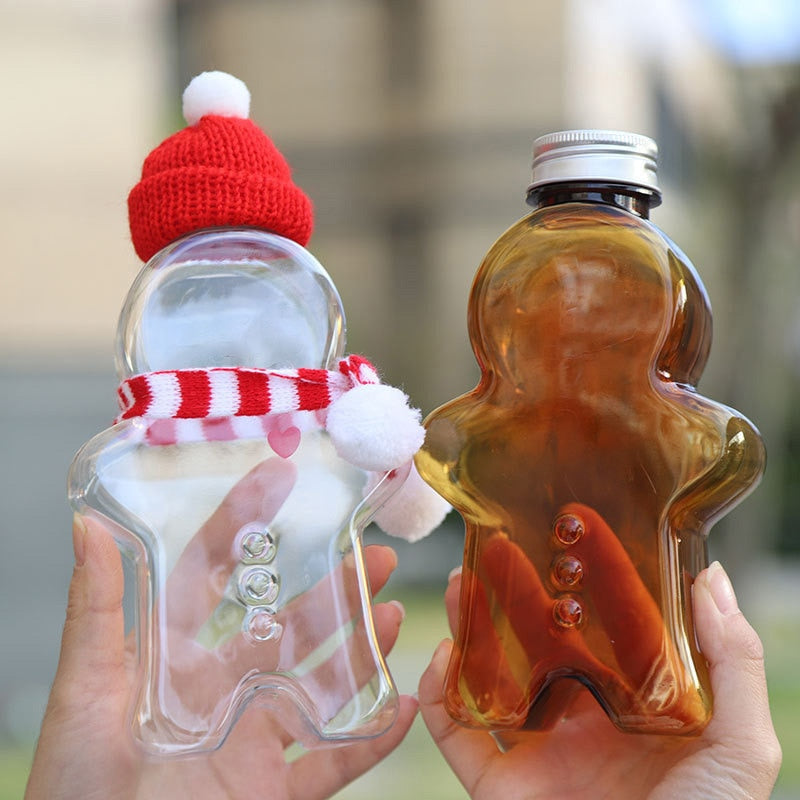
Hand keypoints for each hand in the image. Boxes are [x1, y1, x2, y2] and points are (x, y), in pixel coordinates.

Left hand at [25, 473, 415, 799]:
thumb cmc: (75, 789)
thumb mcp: (83, 693)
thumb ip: (94, 611)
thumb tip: (88, 525)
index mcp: (174, 657)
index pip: (216, 575)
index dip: (245, 525)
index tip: (279, 479)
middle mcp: (221, 690)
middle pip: (286, 625)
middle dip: (331, 587)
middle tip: (373, 555)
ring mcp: (252, 740)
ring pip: (319, 684)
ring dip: (360, 650)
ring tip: (392, 616)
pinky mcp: (274, 792)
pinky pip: (334, 762)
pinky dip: (371, 738)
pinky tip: (403, 707)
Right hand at [419, 560, 780, 799]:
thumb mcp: (741, 747)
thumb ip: (733, 661)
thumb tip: (712, 578)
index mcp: (633, 705)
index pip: (602, 627)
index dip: (583, 578)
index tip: (566, 531)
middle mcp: (582, 722)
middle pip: (536, 644)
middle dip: (513, 595)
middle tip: (497, 548)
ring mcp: (539, 754)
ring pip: (490, 679)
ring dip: (468, 630)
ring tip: (459, 584)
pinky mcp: (502, 789)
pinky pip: (458, 738)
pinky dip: (438, 700)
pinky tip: (441, 659)